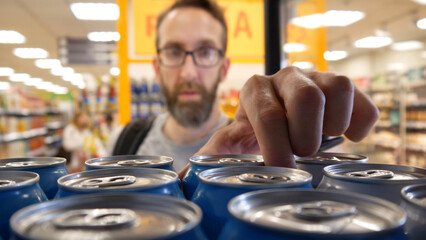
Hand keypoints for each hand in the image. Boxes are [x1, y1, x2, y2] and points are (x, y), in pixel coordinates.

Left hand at [178, 67, 378, 177]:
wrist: (279, 113)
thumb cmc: (254, 131)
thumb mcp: (231, 141)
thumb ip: (212, 156)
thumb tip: (182, 180)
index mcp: (255, 90)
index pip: (268, 115)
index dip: (277, 147)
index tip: (282, 169)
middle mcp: (285, 76)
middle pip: (306, 98)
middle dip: (305, 137)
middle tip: (300, 153)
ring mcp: (315, 76)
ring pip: (336, 88)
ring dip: (332, 125)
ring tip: (321, 141)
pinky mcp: (342, 85)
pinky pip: (360, 97)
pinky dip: (360, 121)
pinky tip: (349, 137)